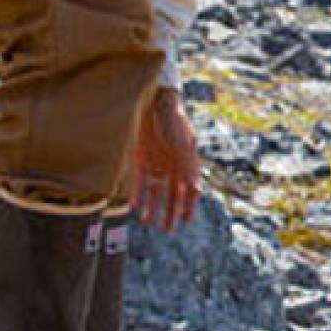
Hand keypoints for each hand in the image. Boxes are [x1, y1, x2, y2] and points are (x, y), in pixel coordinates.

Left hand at [132, 86, 200, 231]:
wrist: (152, 100)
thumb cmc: (173, 119)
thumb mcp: (184, 142)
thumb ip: (189, 165)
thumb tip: (195, 190)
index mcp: (187, 161)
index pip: (190, 188)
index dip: (189, 204)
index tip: (186, 221)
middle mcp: (172, 164)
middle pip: (172, 193)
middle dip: (170, 211)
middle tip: (167, 229)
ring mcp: (156, 161)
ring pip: (155, 190)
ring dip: (153, 206)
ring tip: (148, 222)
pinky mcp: (140, 157)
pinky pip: (139, 180)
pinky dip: (138, 193)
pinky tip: (134, 206)